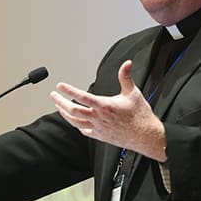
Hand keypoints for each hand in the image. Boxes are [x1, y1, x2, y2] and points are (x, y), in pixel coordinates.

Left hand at [50, 60, 166, 161]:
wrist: (146, 136)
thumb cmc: (140, 115)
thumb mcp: (133, 93)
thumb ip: (126, 77)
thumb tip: (127, 64)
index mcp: (105, 106)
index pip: (82, 96)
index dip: (69, 90)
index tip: (60, 85)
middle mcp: (99, 118)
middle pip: (73, 110)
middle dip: (60, 102)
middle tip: (53, 95)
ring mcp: (98, 128)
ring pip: (75, 122)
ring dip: (64, 113)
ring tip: (58, 107)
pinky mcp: (100, 136)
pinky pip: (83, 131)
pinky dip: (76, 125)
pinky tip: (73, 121)